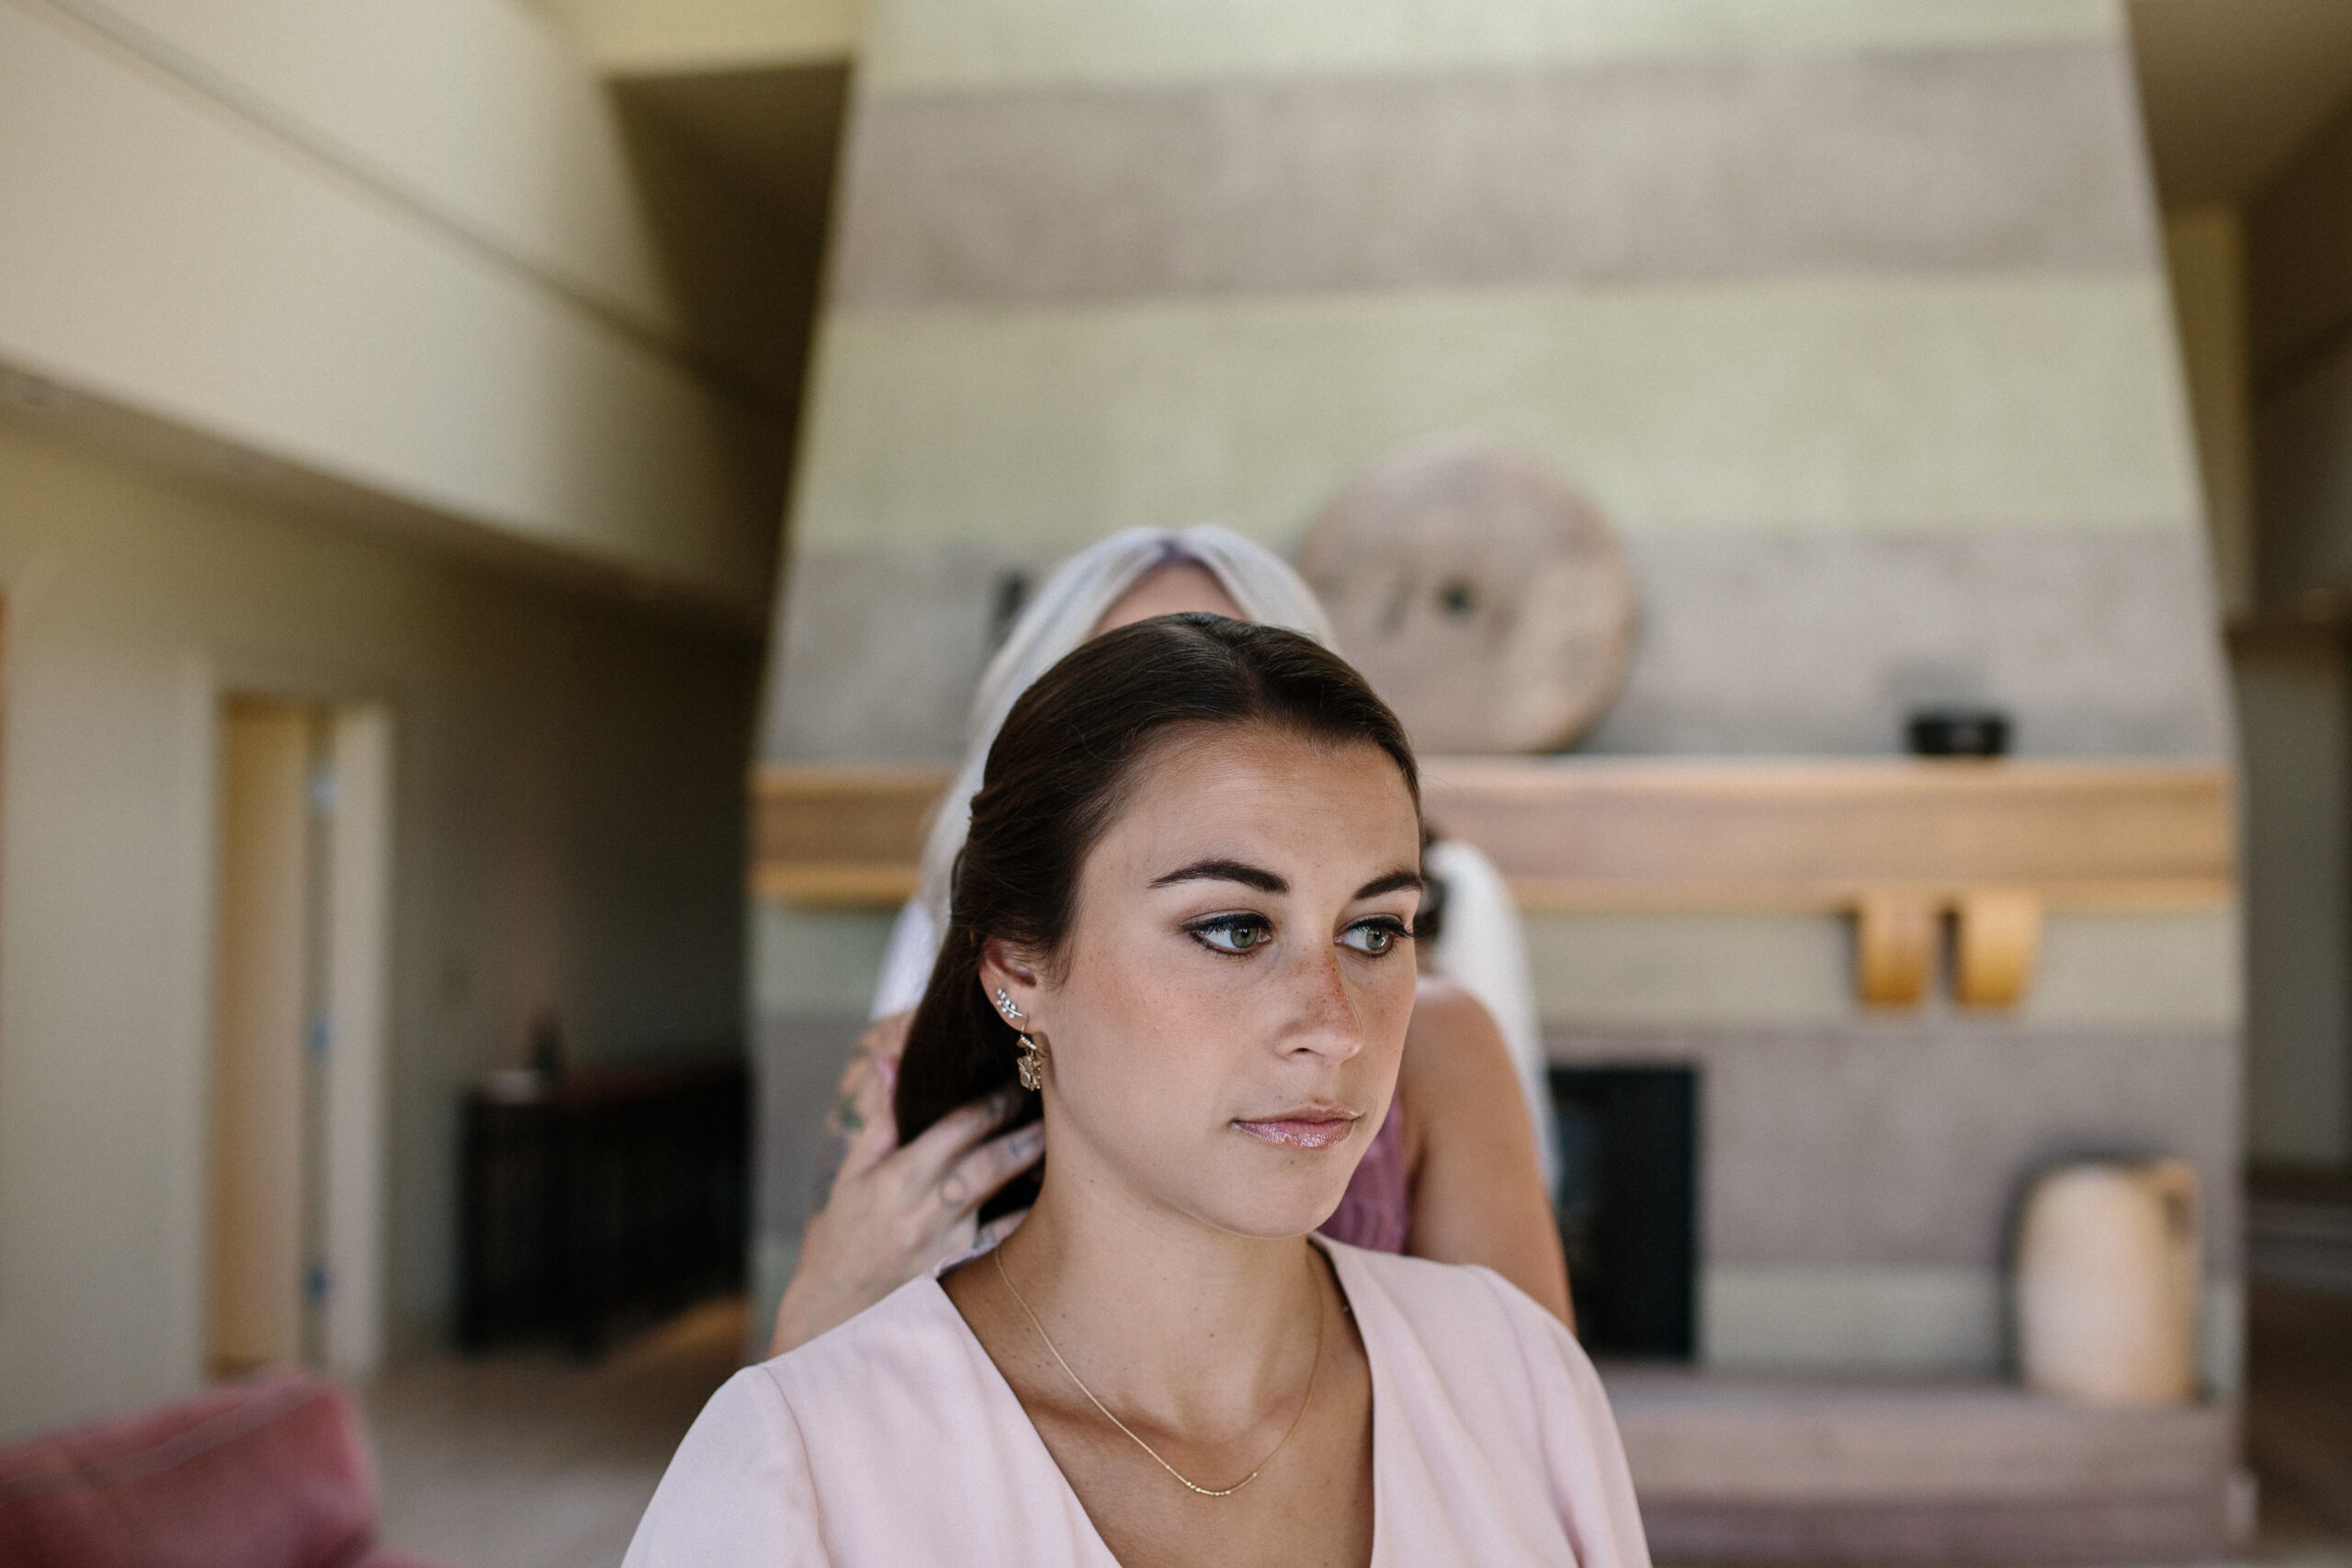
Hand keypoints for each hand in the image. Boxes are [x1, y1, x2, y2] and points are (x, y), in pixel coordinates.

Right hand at [769, 1017, 1042, 1355]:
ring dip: (1037, 1173)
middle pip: (993, 1162)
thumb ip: (883, 1119)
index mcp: (899, 1177)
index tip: (1020, 1078)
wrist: (834, 1311)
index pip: (958, 1128)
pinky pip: (1008, 1241)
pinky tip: (1056, 1197)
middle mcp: (927, 1211)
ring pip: (1009, 1203)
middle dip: (1028, 1130)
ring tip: (1066, 1146)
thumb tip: (891, 1061)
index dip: (995, 1100)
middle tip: (1057, 1105)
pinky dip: (1031, 1217)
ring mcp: (949, 1246)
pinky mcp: (963, 1273)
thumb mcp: (852, 1174)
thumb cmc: (844, 1234)